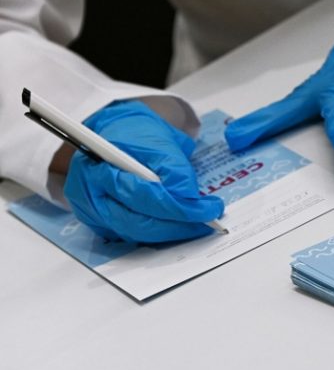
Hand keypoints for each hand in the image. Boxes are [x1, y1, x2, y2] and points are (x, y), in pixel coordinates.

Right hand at [64, 100, 223, 242]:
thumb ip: (174, 170)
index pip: (142, 196)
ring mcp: (91, 210)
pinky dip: (157, 233)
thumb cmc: (135, 135)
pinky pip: (131, 234)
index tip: (209, 210)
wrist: (114, 135)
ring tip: (196, 224)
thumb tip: (190, 201)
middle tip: (206, 222)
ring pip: (135, 233)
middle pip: (136, 222)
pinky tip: (177, 226)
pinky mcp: (99, 222)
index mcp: (99, 165)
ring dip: (170, 232)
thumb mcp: (160, 140)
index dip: (178, 207)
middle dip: (176, 226)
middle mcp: (89, 192)